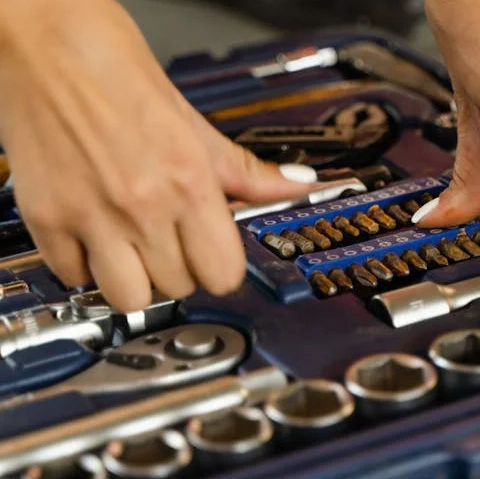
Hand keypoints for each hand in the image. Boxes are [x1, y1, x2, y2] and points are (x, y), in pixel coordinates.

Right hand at [0, 0, 317, 311]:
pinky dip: (84, 266)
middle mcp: (144, 204)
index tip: (213, 257)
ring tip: (132, 249)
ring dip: (135, 281)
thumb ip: (246, 170)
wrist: (39, 35)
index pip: (224, 273)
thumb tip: (297, 186)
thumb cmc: (112, 65)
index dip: (221, 268)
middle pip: (180, 287)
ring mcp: (92, 215)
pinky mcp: (46, 217)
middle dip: (180, 269)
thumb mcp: (193, 121)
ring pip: (130, 299)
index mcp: (189, 180)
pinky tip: (92, 236)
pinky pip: (74, 277)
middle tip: (171, 240)